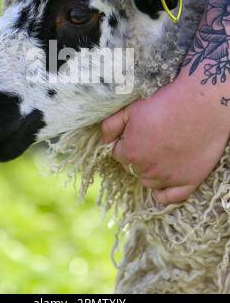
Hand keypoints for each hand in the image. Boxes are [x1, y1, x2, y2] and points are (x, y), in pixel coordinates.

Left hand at [101, 72, 229, 203]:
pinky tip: (165, 183)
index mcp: (130, 153)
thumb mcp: (132, 109)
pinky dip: (165, 193)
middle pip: (134, 168)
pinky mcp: (188, 181)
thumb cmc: (165, 104)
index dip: (126, 143)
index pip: (119, 154)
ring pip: (149, 182)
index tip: (137, 134)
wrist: (200, 105)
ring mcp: (167, 178)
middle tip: (152, 140)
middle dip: (138, 156)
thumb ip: (111, 125)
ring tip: (160, 155)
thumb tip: (103, 140)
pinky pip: (171, 198)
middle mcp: (146, 169)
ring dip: (150, 171)